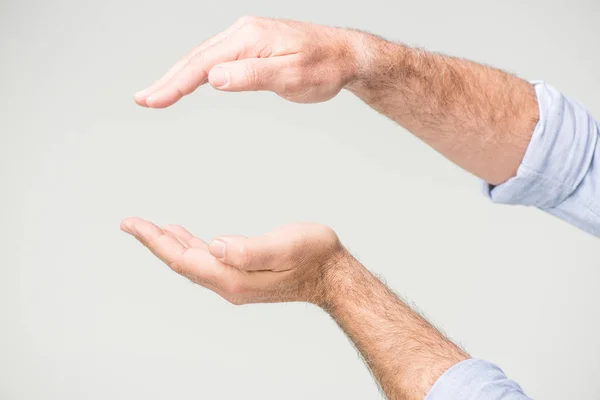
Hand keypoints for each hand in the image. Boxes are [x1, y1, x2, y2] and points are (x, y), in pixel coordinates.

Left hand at [120, 217, 344, 304]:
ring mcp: (235, 282)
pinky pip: (206, 262)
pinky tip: (186, 238)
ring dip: (170, 245)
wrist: (332, 275)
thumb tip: (215, 245)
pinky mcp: (242, 276)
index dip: (156, 241)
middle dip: (155, 242)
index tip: (132, 224)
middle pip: (182, 262)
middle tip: (130, 223)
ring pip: (193, 263)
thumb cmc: (314, 255)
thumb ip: (249, 250)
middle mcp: (229, 284)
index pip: (184, 260)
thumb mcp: (286, 246)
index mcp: (234, 278)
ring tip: (150, 229)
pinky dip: (190, 248)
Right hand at [134, 16, 364, 107]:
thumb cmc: (324, 68)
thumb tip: (214, 78)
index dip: (175, 84)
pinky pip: (217, 57)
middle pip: (196, 58)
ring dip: (178, 76)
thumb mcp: (291, 76)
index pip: (203, 64)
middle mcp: (243, 32)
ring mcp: (246, 37)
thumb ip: (252, 76)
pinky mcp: (251, 44)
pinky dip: (197, 71)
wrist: (346, 55)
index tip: (153, 101)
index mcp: (249, 38)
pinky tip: (188, 81)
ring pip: (203, 57)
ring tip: (156, 94)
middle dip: (168, 80)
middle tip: (143, 100)